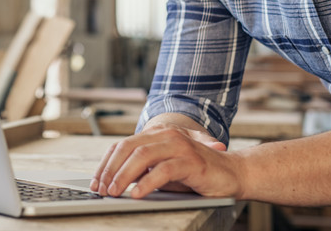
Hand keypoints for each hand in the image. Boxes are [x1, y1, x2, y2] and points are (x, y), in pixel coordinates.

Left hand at [90, 123, 242, 199]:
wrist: (233, 172)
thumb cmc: (197, 172)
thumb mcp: (165, 170)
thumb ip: (144, 170)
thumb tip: (116, 181)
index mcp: (157, 135)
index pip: (122, 145)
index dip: (106, 163)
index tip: (96, 181)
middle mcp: (166, 136)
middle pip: (128, 148)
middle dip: (110, 170)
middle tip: (101, 189)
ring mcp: (179, 146)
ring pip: (142, 156)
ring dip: (124, 176)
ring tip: (114, 192)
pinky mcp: (191, 161)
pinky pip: (163, 170)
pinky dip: (147, 183)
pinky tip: (137, 193)